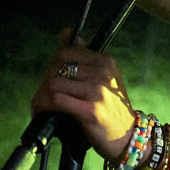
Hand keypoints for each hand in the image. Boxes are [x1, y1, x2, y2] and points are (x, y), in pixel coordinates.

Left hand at [30, 30, 136, 161]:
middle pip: (57, 67)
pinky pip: (57, 101)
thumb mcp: (102, 78)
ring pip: (53, 84)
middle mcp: (102, 72)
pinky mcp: (90, 110)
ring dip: (41, 97)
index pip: (65, 53)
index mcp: (105, 61)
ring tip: (41, 107)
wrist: (128, 137)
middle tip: (42, 97)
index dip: (52, 66)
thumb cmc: (112, 109)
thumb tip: (67, 32)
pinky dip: (44, 107)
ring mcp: (97, 91)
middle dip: (44, 82)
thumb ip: (83, 56)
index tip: (50, 81)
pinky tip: (43, 113)